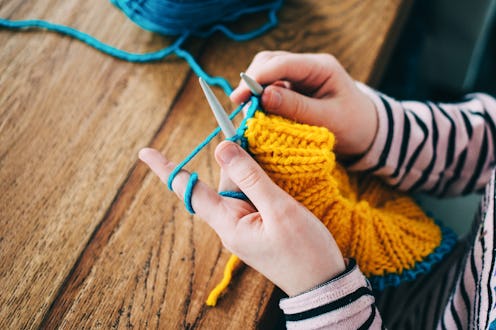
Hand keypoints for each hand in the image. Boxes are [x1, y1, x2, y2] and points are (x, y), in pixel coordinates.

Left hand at [139, 142, 345, 296]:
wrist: (324, 284)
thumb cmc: (304, 251)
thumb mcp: (279, 210)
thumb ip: (251, 177)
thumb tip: (222, 147)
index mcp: (228, 223)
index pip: (190, 191)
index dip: (167, 169)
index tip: (145, 152)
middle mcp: (230, 224)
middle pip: (222, 181)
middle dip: (234, 157)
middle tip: (247, 130)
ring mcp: (245, 225)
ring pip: (240, 186)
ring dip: (251, 168)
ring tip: (270, 156)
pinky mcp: (258, 225)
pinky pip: (252, 196)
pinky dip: (259, 180)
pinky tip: (274, 172)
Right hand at [231, 51, 377, 155]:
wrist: (366, 133)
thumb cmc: (353, 126)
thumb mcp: (328, 119)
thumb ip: (296, 108)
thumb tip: (263, 97)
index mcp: (321, 67)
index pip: (282, 63)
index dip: (258, 78)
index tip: (240, 97)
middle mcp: (308, 66)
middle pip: (269, 62)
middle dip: (251, 81)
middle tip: (238, 105)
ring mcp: (300, 76)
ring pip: (266, 73)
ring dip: (253, 90)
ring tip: (245, 111)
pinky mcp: (294, 88)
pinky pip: (270, 87)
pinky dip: (260, 99)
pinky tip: (255, 113)